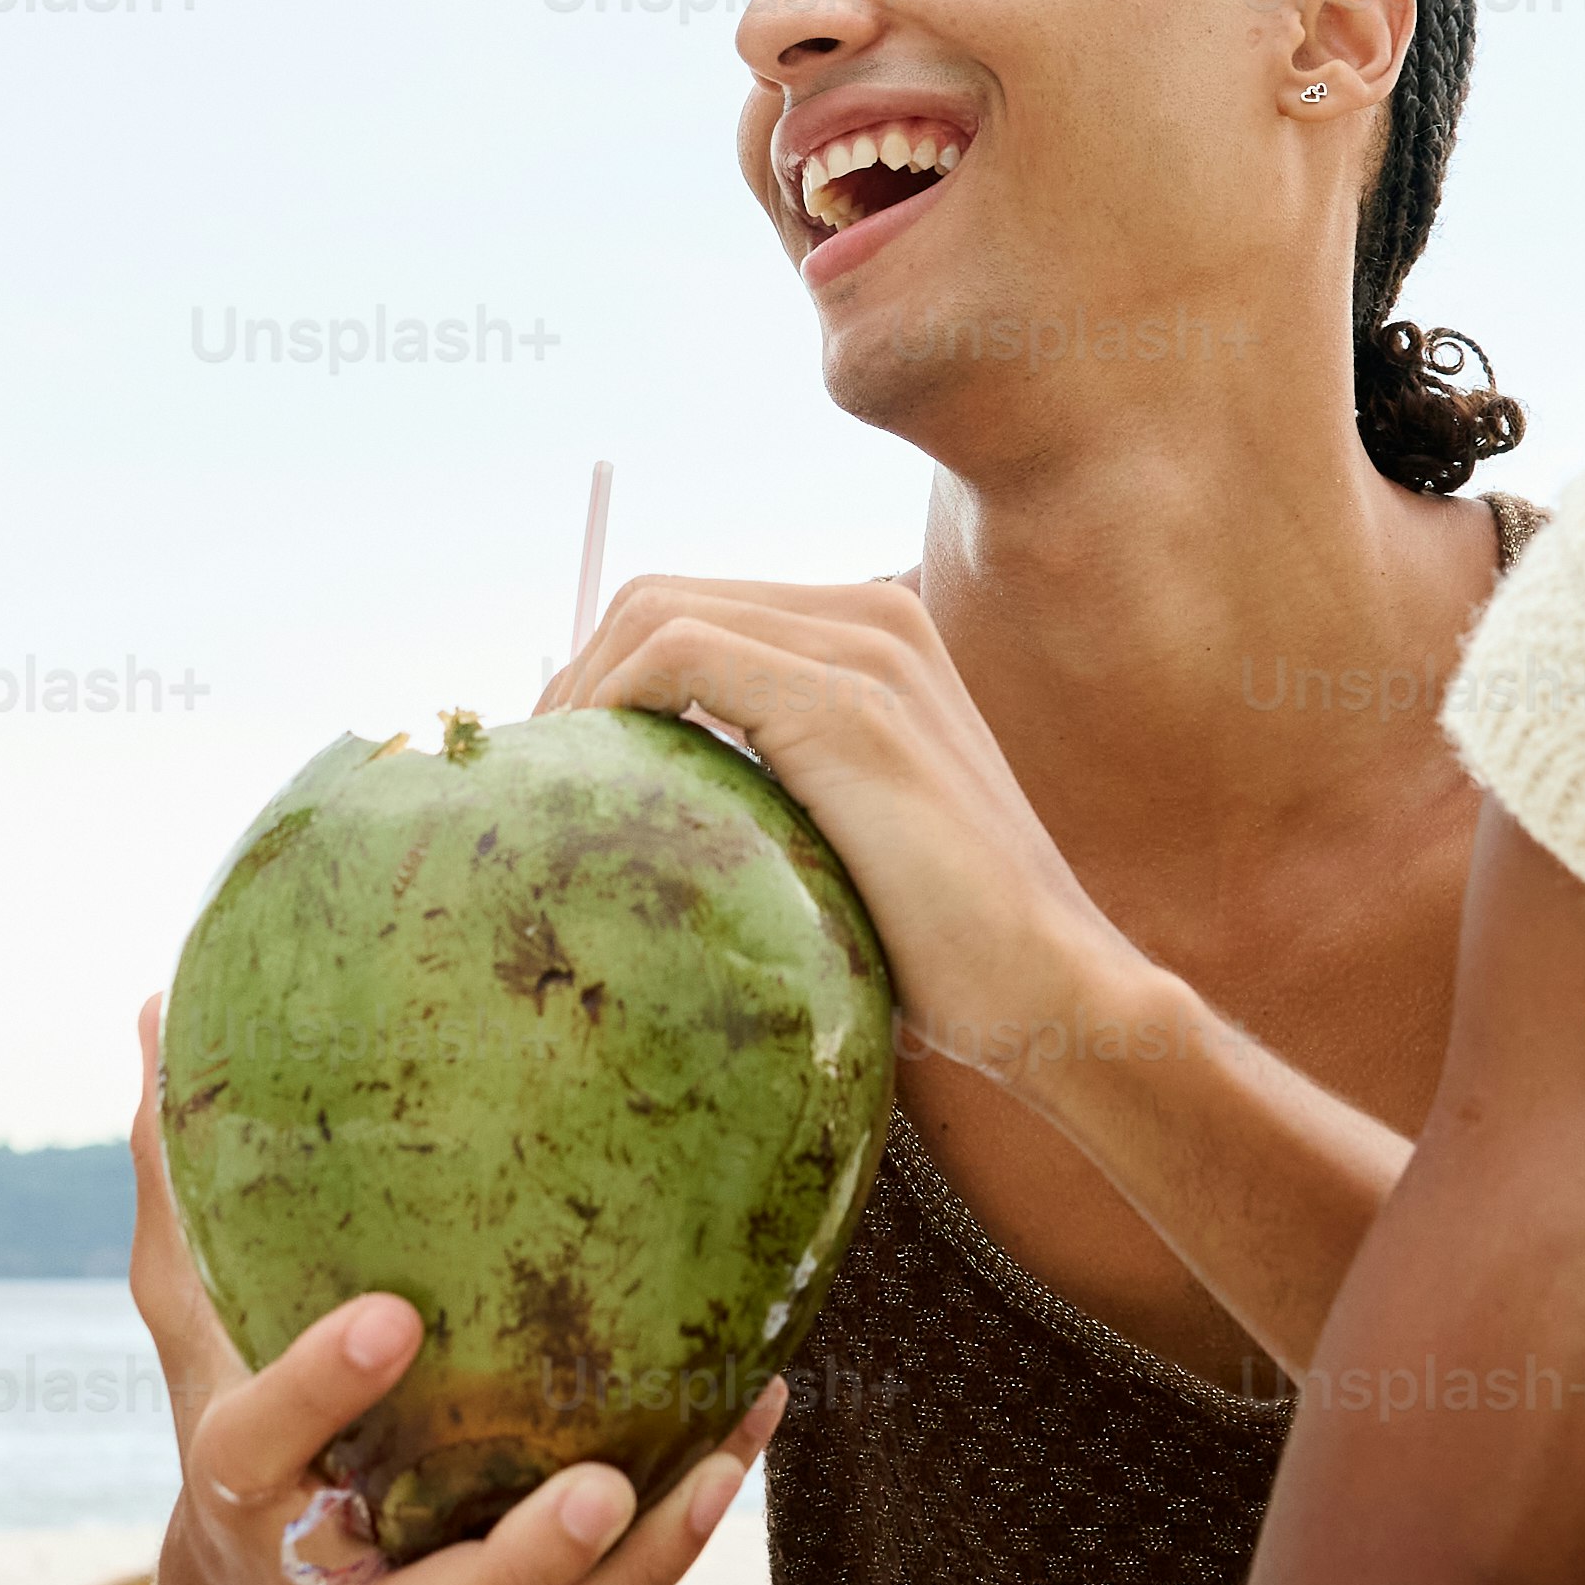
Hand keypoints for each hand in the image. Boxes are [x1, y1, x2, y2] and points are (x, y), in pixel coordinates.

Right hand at [123, 1000, 770, 1584]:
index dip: (321, 1391)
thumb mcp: (196, 1316)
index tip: (395, 1316)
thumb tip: (153, 1006)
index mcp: (246, 1486)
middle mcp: (341, 1583)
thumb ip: (181, 1180)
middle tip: (599, 1485)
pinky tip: (746, 1420)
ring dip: (633, 1576)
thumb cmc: (248, 1415)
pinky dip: (681, 1539)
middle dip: (513, 1565)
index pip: (263, 1446)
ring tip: (710, 1469)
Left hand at [541, 574, 1162, 1103]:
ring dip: (580, 689)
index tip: (559, 764)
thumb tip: (640, 816)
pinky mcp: (849, 705)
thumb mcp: (842, 839)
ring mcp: (867, 651)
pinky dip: (611, 702)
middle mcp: (872, 618)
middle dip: (577, 673)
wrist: (1052, 989)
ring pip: (658, 612)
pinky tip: (594, 779)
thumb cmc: (944, 948)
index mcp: (875, 638)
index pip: (695, 611)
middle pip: (662, 596)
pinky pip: (680, 656)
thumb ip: (768, 789)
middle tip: (532, 775)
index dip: (605, 673)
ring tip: (546, 782)